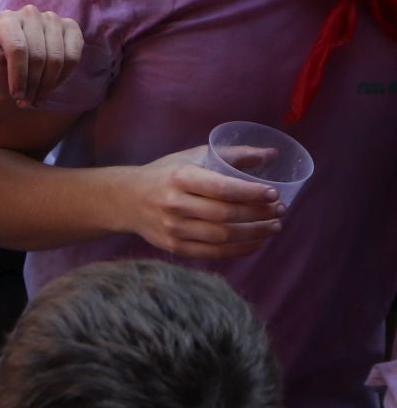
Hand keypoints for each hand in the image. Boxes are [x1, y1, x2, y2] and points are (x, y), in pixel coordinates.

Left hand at [0, 6, 85, 107]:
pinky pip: (74, 55)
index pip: (18, 50)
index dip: (19, 77)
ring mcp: (52, 18)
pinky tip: (51, 84)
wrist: (16, 69)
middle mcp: (29, 12)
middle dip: (33, 84)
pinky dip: (63, 76)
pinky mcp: (70, 27)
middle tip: (25, 101)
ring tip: (36, 97)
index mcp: (5, 18)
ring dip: (48, 84)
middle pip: (39, 56)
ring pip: (58, 57)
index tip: (16, 97)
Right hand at [124, 148, 284, 259]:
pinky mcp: (175, 247)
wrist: (126, 199)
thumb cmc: (166, 174)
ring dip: (255, 233)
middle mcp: (174, 204)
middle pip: (226, 214)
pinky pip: (215, 252)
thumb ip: (231, 155)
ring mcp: (174, 228)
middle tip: (280, 210)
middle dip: (259, 214)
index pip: (222, 188)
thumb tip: (272, 154)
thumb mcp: (192, 157)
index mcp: (180, 177)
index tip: (274, 193)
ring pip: (223, 236)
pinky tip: (257, 241)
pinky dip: (241, 249)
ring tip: (274, 226)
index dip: (252, 193)